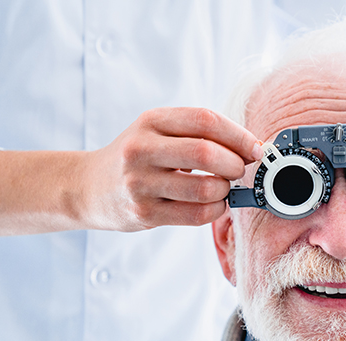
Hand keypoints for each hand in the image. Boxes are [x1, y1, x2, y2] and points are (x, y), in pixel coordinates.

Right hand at [84, 107, 261, 230]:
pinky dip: (216, 210)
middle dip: (234, 164)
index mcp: (151, 121)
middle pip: (206, 153)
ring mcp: (140, 183)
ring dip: (225, 190)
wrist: (89, 187)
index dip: (239, 135)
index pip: (206, 120)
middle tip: (239, 170)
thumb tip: (251, 148)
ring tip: (222, 187)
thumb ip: (199, 134)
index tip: (256, 148)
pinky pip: (197, 214)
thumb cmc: (137, 157)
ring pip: (204, 188)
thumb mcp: (158, 132)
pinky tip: (213, 204)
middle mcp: (141, 149)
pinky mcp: (144, 213)